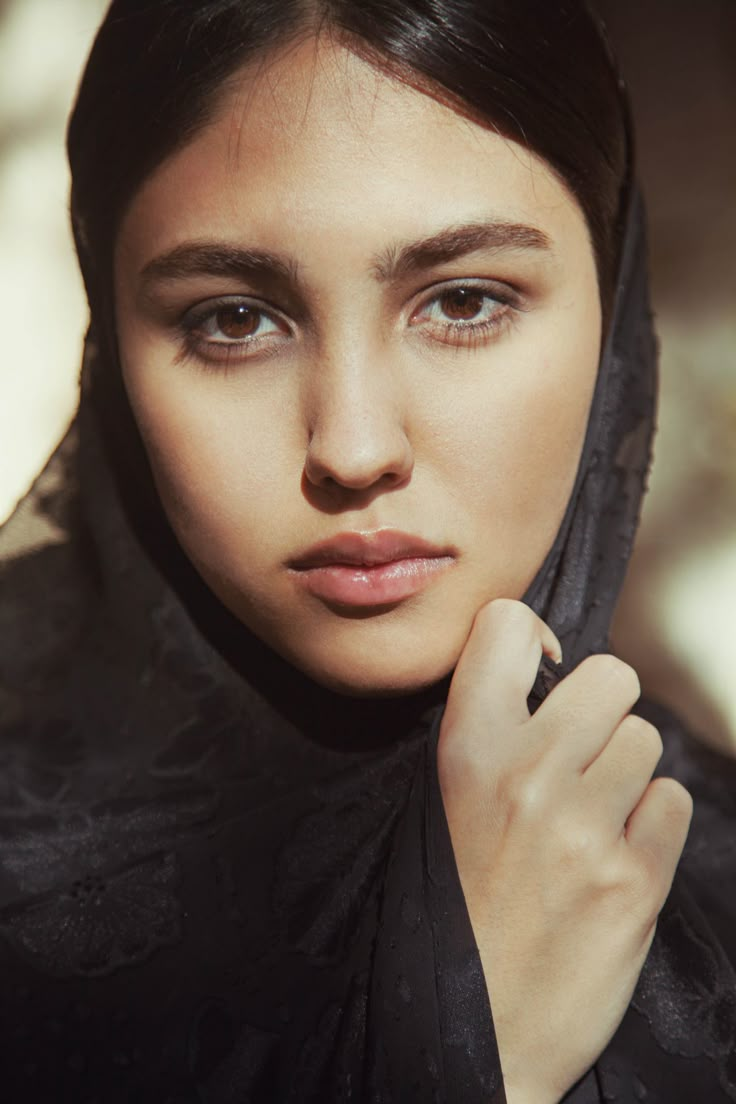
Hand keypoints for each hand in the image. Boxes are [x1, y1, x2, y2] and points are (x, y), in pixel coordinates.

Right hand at [437, 599, 691, 1103]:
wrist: (475, 1030)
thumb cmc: (453, 912)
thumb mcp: (439, 805)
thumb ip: (487, 735)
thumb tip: (551, 676)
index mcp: (465, 750)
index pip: (508, 625)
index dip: (532, 642)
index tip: (541, 674)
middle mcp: (526, 774)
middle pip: (610, 674)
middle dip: (602, 709)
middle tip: (579, 755)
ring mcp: (584, 827)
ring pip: (645, 739)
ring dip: (627, 773)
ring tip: (591, 818)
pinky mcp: (633, 879)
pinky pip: (673, 801)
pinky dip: (652, 825)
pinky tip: (615, 857)